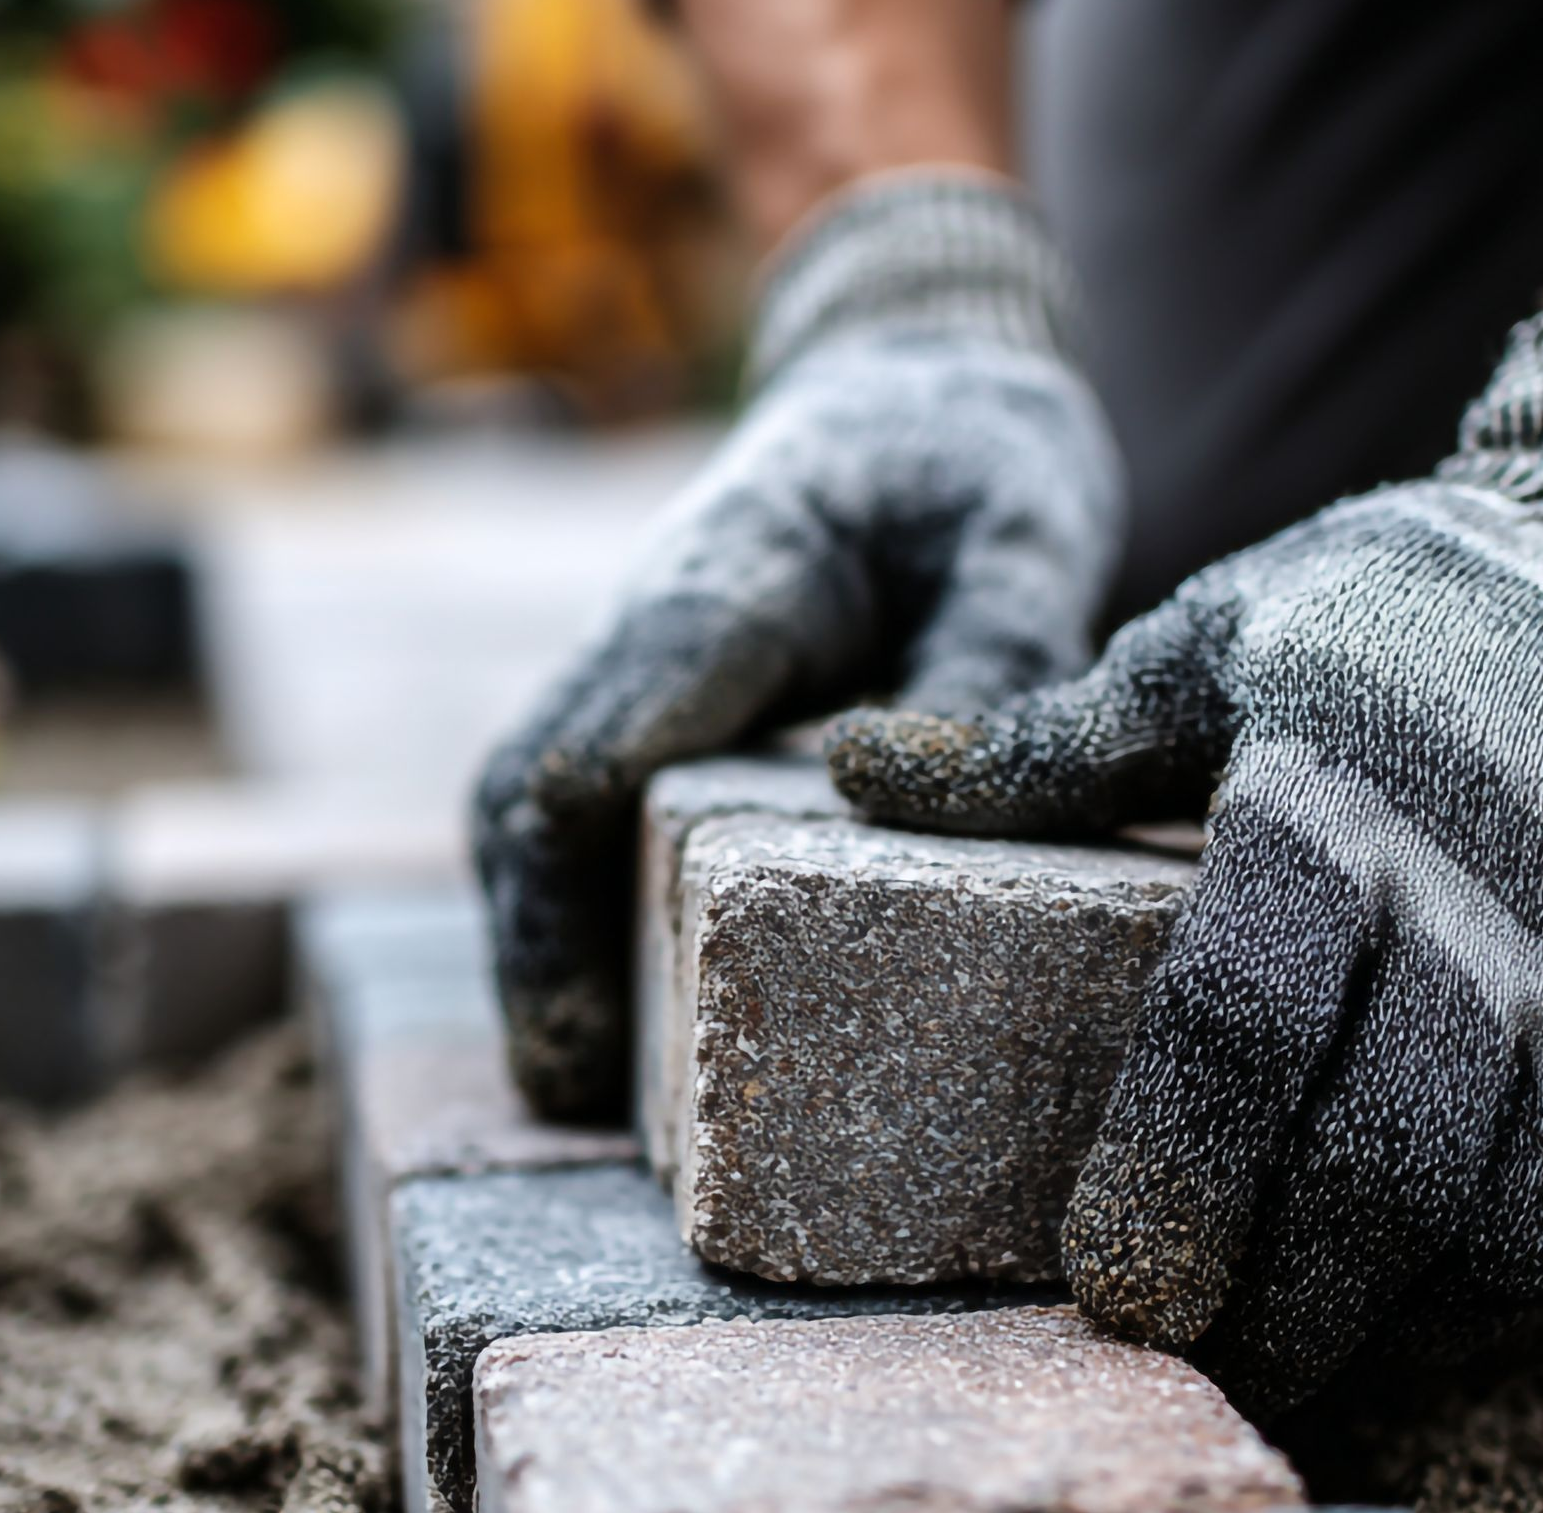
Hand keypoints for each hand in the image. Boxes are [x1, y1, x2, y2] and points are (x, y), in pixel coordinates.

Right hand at [473, 175, 1121, 1121]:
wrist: (916, 385)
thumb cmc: (969, 459)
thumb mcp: (1019, 531)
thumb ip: (992, 664)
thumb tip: (910, 803)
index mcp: (719, 594)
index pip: (586, 757)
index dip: (563, 912)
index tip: (580, 1037)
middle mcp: (647, 639)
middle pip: (524, 802)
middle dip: (532, 952)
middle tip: (569, 1098)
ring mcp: (639, 678)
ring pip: (534, 818)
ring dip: (540, 945)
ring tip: (581, 1092)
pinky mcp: (662, 717)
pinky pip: (588, 821)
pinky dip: (583, 915)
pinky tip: (622, 1026)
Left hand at [829, 313, 1542, 1416]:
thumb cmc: (1390, 625)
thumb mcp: (1210, 644)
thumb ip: (1042, 744)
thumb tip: (852, 768)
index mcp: (1344, 799)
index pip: (1242, 1025)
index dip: (1168, 1179)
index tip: (1108, 1285)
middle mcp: (1506, 903)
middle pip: (1381, 1173)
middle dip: (1271, 1304)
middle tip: (1188, 1352)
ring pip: (1507, 1236)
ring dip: (1388, 1328)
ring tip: (1294, 1347)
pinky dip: (1510, 1312)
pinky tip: (1420, 1313)